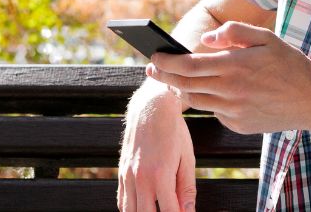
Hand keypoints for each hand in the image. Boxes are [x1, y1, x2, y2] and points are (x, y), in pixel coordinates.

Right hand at [118, 83, 195, 211]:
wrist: (151, 109)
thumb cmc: (174, 132)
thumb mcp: (188, 158)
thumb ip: (187, 188)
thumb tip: (189, 211)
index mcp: (161, 176)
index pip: (169, 211)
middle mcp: (140, 179)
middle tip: (172, 211)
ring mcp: (127, 176)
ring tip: (158, 208)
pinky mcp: (121, 173)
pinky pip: (122, 201)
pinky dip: (131, 209)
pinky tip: (144, 207)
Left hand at [146, 21, 310, 133]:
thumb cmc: (290, 64)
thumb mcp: (267, 38)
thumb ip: (234, 32)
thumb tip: (206, 39)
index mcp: (235, 65)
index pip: (188, 65)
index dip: (166, 61)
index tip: (155, 56)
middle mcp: (230, 90)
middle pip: (184, 84)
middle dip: (164, 75)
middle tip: (154, 68)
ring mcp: (233, 111)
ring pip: (196, 100)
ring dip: (183, 90)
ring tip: (179, 80)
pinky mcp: (238, 125)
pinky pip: (215, 112)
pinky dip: (211, 101)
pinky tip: (219, 93)